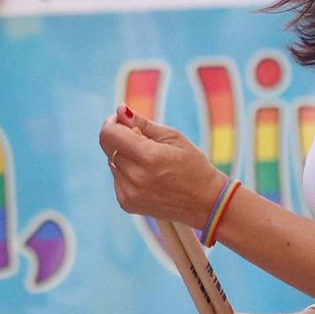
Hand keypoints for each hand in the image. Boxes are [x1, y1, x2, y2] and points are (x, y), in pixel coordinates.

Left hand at [100, 105, 228, 229]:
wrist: (206, 203)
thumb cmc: (193, 166)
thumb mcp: (173, 138)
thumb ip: (142, 123)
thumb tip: (120, 110)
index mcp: (149, 157)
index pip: (109, 134)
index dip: (113, 123)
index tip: (123, 121)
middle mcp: (136, 177)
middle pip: (108, 147)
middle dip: (120, 138)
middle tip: (142, 141)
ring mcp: (129, 193)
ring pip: (112, 162)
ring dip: (124, 156)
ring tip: (150, 162)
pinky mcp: (127, 203)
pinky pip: (117, 178)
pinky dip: (127, 172)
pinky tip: (147, 176)